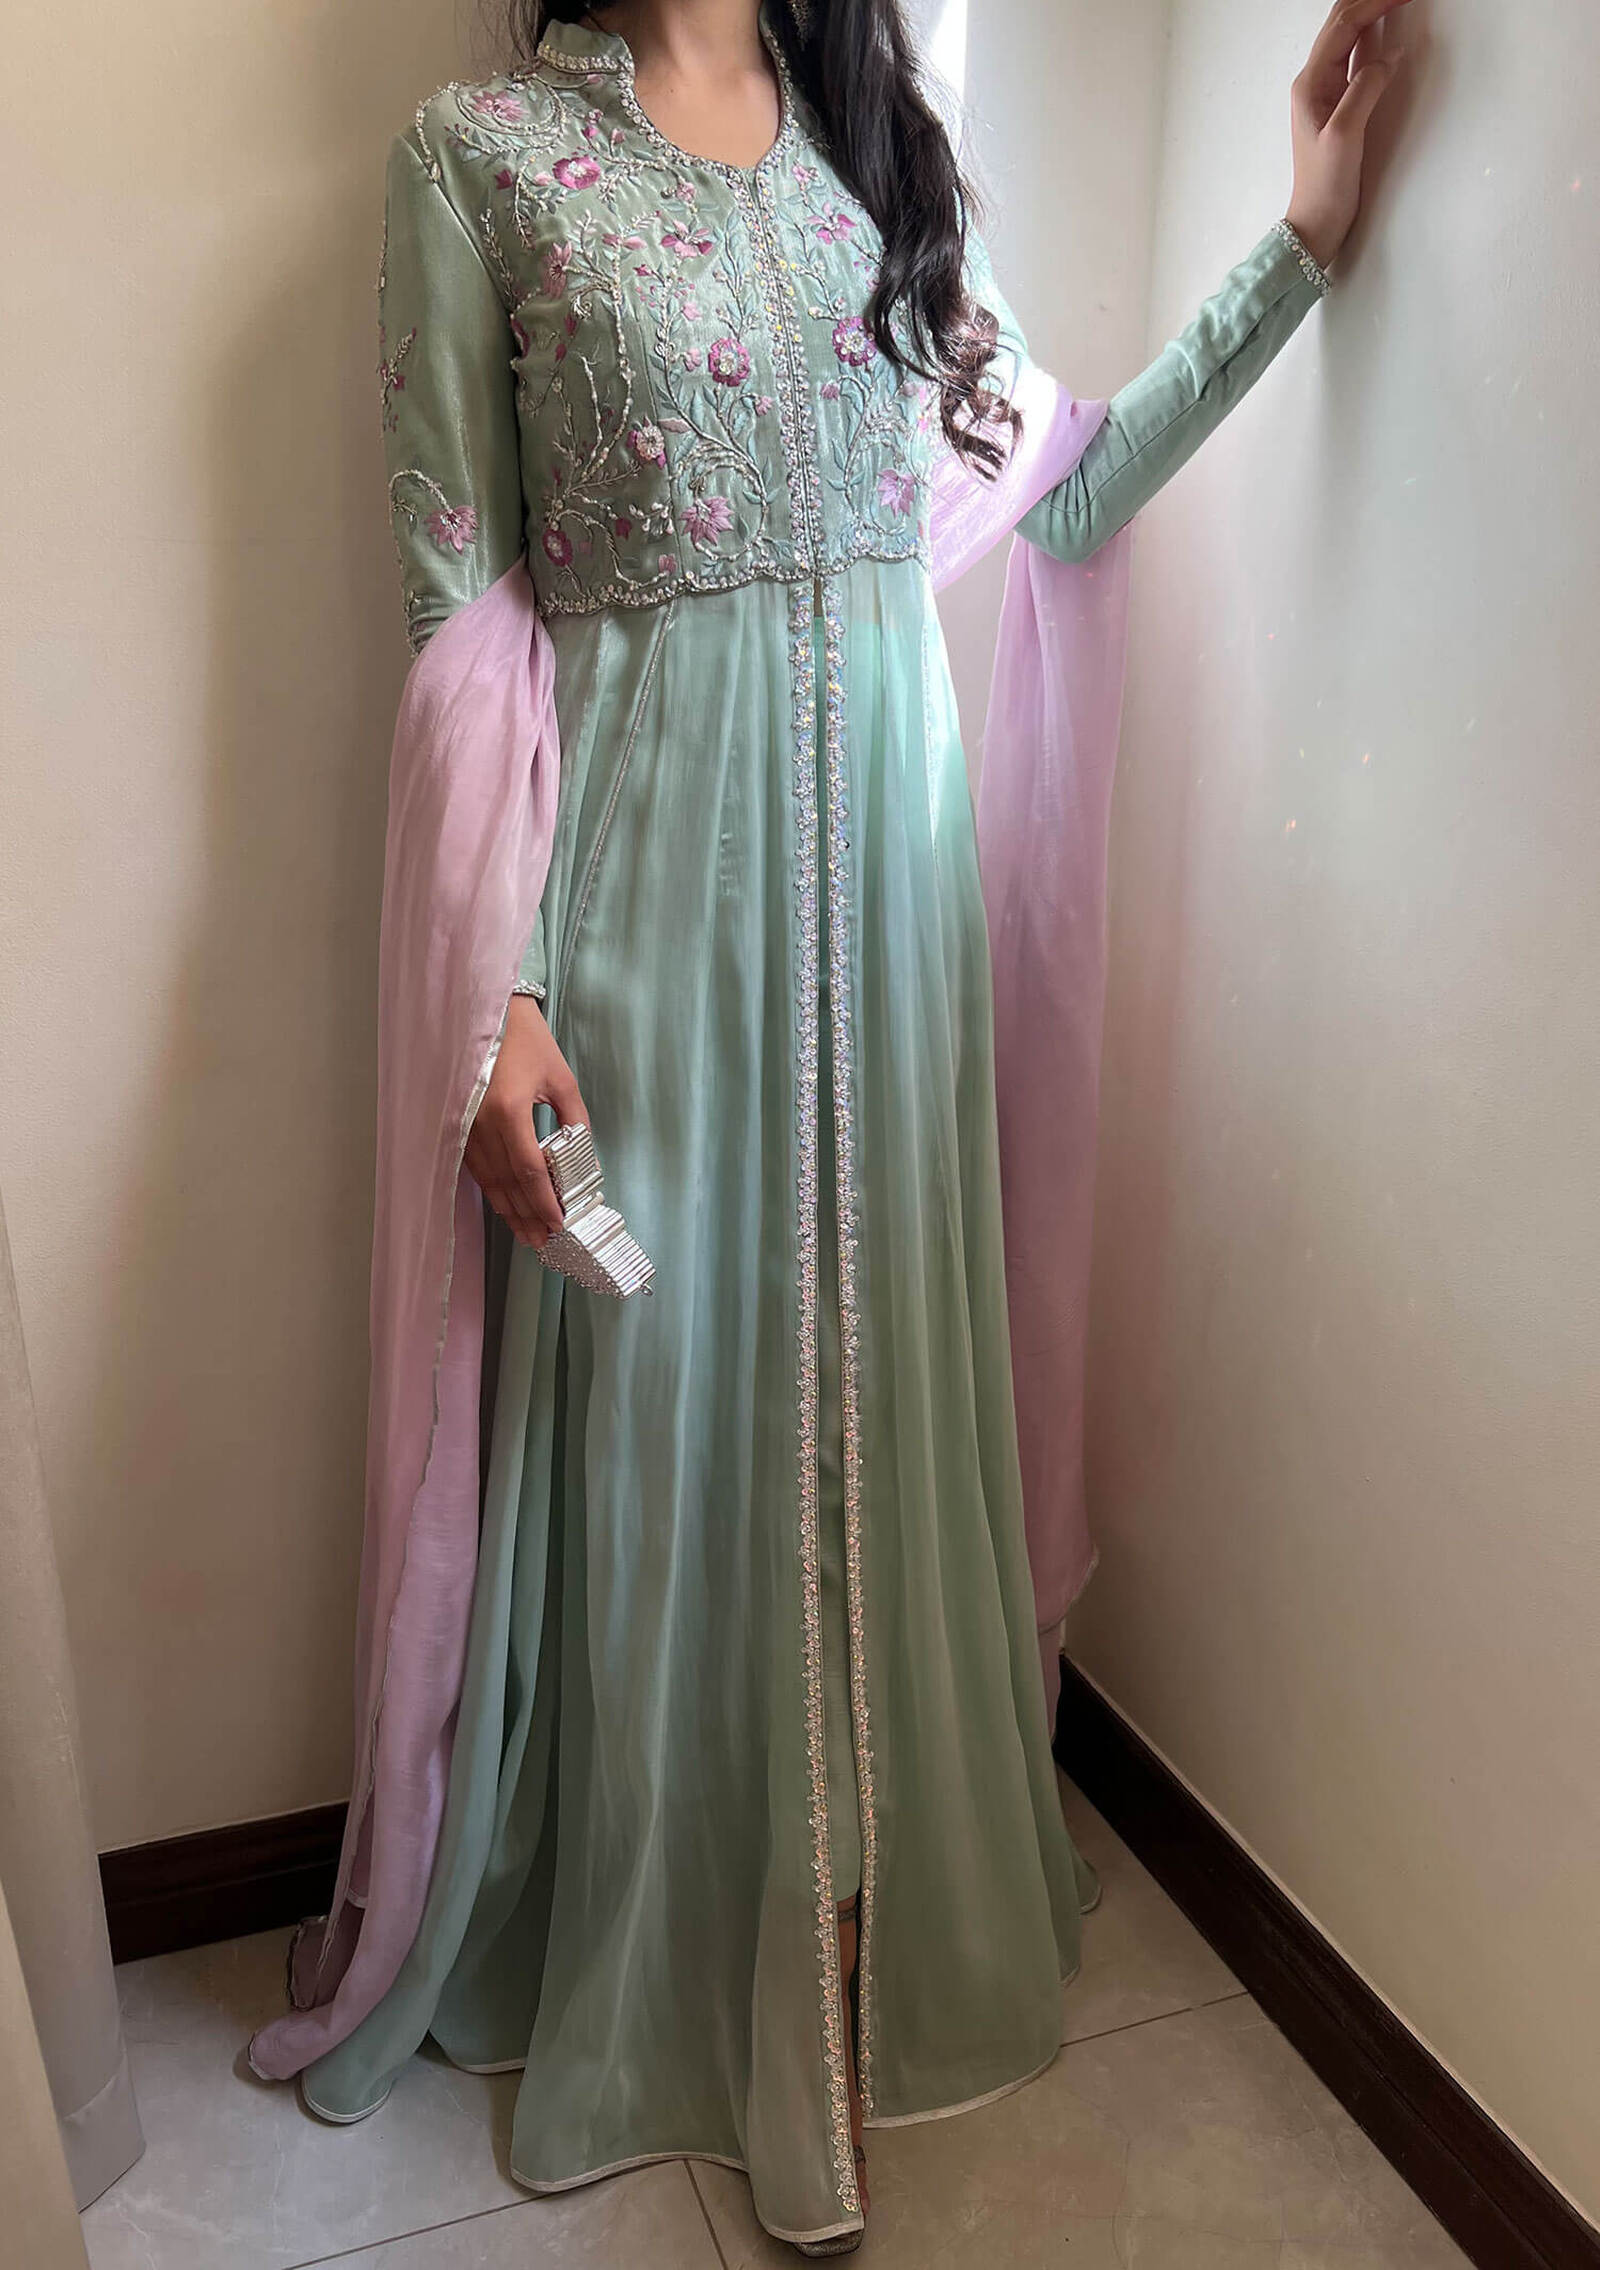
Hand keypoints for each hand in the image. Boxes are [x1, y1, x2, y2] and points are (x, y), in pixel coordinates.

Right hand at [465, 996, 588, 1248]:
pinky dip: (493, 1190)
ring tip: (527, 1233)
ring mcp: (463, 1125)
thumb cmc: (526, 1039)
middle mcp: (480, 1123)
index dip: (544, 1203)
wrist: (485, 1010)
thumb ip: (574, 1122)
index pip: (529, 1171)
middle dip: (526, 1217)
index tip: (558, 1224)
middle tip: (543, 1242)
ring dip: (508, 1210)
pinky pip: (475, 1167)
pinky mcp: (456, 1125)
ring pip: (487, 1180)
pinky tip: (506, 1205)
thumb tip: (583, 1160)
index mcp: (508, 1110)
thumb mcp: (560, 1079)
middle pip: (505, 1184)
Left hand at [1285, 0, 1410, 272]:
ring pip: (1346, 37)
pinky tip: (1382, 28)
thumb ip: (1364, 90)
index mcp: (1310, 83)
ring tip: (1393, 1)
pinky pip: (1353, 58)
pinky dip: (1369, 36)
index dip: (1374, 3)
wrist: (1316, 222)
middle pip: (1341, 23)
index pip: (1344, 26)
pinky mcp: (1338, 105)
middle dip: (1368, 1)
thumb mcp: (1345, 135)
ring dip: (1369, 12)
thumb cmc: (1325, 184)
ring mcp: (1324, 92)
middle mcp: (1313, 81)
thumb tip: (1389, 55)